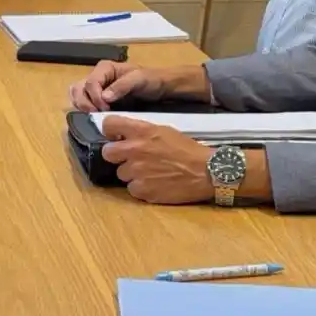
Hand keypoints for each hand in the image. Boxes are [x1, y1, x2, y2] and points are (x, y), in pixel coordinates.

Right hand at [68, 62, 173, 112]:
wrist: (160, 87)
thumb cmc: (150, 80)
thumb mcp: (139, 79)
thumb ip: (122, 86)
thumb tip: (104, 98)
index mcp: (105, 68)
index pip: (90, 83)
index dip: (95, 97)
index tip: (105, 108)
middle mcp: (97, 76)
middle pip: (78, 88)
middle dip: (83, 102)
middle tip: (95, 114)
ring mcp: (96, 89)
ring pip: (77, 96)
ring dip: (81, 107)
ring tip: (94, 116)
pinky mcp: (98, 100)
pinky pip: (83, 104)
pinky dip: (84, 110)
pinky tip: (94, 118)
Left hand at [99, 115, 213, 204]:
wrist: (207, 172)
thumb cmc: (188, 149)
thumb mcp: (164, 131)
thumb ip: (141, 132)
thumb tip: (123, 135)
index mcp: (141, 131)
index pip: (109, 124)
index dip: (110, 131)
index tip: (115, 136)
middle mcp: (135, 150)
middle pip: (107, 152)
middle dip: (116, 156)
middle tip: (130, 158)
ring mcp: (137, 172)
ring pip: (121, 174)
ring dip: (132, 174)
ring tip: (150, 173)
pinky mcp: (143, 191)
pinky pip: (132, 189)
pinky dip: (141, 188)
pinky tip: (155, 185)